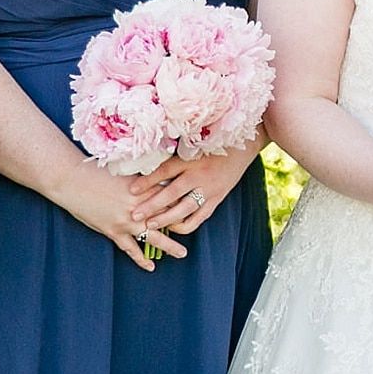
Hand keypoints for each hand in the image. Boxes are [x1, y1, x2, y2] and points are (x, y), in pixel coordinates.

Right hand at [53, 159, 184, 269]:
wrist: (72, 180)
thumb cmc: (96, 171)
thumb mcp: (123, 172)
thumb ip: (141, 180)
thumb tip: (155, 181)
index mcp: (142, 189)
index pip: (170, 197)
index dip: (183, 201)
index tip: (194, 203)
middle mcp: (138, 206)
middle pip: (167, 217)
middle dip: (182, 224)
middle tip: (194, 228)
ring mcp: (126, 221)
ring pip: (153, 236)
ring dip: (169, 246)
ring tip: (182, 253)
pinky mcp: (113, 231)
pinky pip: (131, 248)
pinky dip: (140, 258)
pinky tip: (150, 266)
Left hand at [128, 146, 260, 237]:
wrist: (240, 148)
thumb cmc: (210, 146)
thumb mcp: (190, 147)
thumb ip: (172, 158)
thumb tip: (145, 166)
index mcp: (190, 159)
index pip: (165, 170)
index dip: (148, 180)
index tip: (132, 189)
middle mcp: (199, 175)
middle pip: (172, 193)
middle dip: (152, 205)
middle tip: (135, 214)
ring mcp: (209, 189)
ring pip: (185, 209)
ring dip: (166, 219)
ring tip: (150, 225)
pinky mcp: (216, 199)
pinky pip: (199, 217)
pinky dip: (186, 225)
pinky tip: (173, 227)